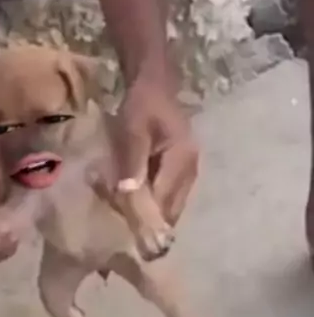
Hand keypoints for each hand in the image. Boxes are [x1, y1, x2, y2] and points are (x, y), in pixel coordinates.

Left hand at [114, 79, 198, 225]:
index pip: (165, 200)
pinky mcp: (181, 168)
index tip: (128, 233)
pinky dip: (154, 200)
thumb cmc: (142, 104)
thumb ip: (132, 161)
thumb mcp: (132, 130)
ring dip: (152, 212)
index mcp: (182, 159)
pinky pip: (169, 193)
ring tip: (129, 221)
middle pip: (172, 208)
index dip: (147, 218)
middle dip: (151, 221)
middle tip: (127, 232)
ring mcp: (188, 169)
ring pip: (172, 203)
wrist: (154, 83)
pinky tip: (136, 203)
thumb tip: (129, 193)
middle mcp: (191, 169)